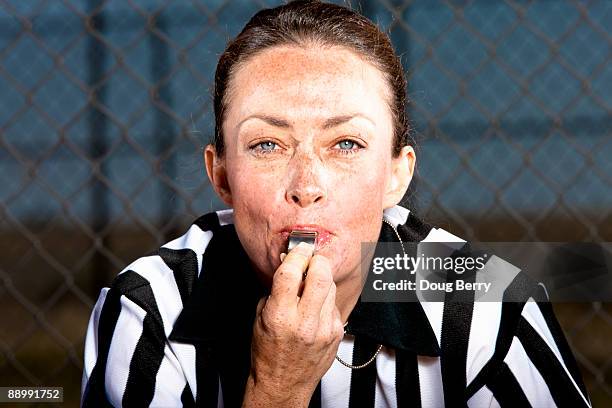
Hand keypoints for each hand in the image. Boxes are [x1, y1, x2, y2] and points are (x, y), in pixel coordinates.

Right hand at [243, 242, 344, 407]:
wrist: (283, 384)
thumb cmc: (267, 352)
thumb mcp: (260, 317)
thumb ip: (276, 290)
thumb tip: (289, 265)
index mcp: (280, 315)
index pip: (291, 273)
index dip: (296, 254)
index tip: (299, 248)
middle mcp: (304, 321)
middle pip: (321, 275)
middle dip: (317, 260)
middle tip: (312, 259)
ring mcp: (324, 328)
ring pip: (331, 287)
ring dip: (322, 280)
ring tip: (310, 286)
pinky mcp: (336, 333)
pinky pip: (334, 304)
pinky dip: (325, 300)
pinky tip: (314, 308)